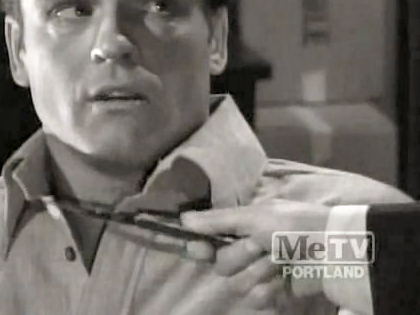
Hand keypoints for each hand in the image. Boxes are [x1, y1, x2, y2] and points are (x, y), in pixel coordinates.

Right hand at [181, 200, 331, 303]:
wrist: (332, 250)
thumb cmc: (292, 225)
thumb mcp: (254, 216)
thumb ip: (217, 220)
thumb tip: (184, 219)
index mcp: (241, 229)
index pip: (208, 240)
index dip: (200, 246)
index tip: (196, 248)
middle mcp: (246, 251)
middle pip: (221, 265)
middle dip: (241, 256)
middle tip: (261, 246)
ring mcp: (259, 274)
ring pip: (237, 284)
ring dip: (258, 272)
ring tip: (280, 262)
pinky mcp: (273, 294)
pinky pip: (255, 299)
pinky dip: (270, 289)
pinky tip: (284, 279)